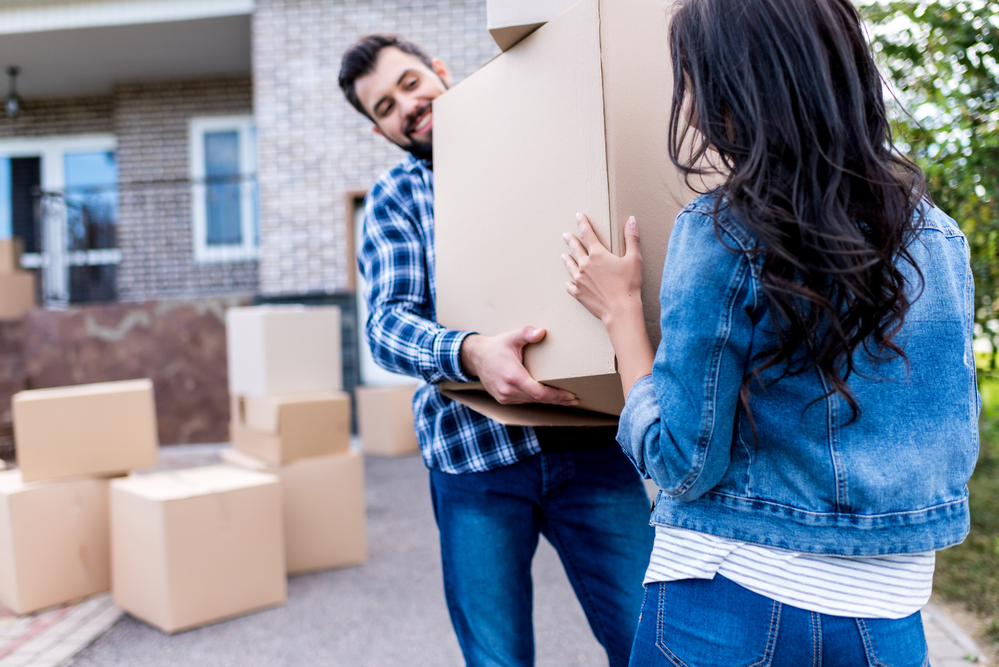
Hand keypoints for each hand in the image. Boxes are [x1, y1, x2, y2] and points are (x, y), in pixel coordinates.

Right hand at [459, 328, 577, 405]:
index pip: (539, 393)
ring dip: (548, 401)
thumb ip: (527, 333)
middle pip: (538, 399)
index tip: (570, 396)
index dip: (556, 396)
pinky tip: (547, 397)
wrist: (475, 357)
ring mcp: (504, 397)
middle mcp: (508, 390)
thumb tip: (542, 332)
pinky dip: (536, 400)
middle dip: (557, 400)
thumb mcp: (511, 337)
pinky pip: (523, 401)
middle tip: (573, 399)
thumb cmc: (496, 346)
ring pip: (531, 402)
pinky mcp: (503, 399)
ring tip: (565, 400)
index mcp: (512, 376)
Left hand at [562, 213, 643, 325]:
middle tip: (566, 235)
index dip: (583, 223)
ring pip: (570, 266)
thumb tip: (631, 220)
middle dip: (571, 240)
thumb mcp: (634, 259)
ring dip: (567, 259)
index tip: (579, 216)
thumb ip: (631, 238)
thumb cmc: (629, 285)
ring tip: (563, 255)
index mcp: (598, 254)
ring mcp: (580, 280)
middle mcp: (585, 265)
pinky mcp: (578, 293)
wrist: (620, 310)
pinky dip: (569, 282)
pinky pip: (570, 285)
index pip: (588, 233)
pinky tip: (569, 281)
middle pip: (575, 248)